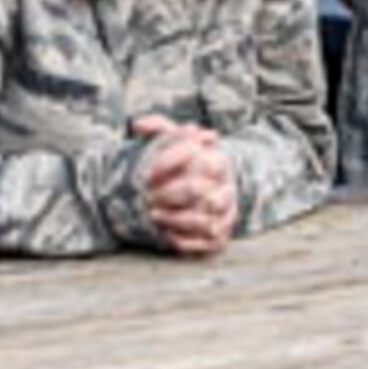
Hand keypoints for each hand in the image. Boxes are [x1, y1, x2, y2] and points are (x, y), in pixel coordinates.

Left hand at [134, 116, 238, 256]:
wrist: (207, 187)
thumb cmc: (186, 163)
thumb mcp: (175, 140)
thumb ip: (159, 128)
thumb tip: (139, 125)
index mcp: (221, 163)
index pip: (212, 163)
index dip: (180, 167)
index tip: (151, 171)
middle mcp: (228, 190)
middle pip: (211, 198)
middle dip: (176, 198)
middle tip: (148, 198)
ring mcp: (227, 215)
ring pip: (211, 224)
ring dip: (179, 222)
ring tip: (154, 217)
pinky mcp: (221, 236)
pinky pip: (210, 244)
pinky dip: (189, 242)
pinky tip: (167, 236)